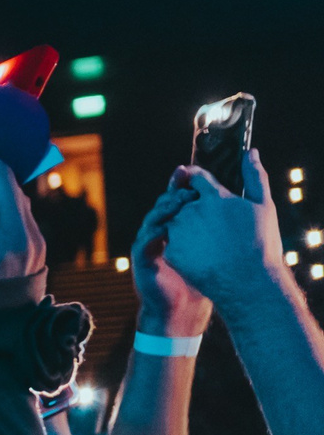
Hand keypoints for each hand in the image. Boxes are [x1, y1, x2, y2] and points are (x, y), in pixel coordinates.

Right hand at [130, 177, 214, 338]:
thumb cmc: (202, 280)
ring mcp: (150, 245)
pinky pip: (144, 240)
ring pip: (153, 218)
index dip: (184, 185)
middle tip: (188, 187)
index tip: (193, 173)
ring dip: (165, 208)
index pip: (180, 199)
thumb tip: (242, 204)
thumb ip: (222, 228)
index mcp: (179, 227)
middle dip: (175, 192)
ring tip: (179, 201)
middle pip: (165, 204)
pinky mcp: (143, 260)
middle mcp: (162, 232)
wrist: (184, 311)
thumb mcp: (216, 249)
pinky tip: (165, 227)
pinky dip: (153, 232)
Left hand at [162, 151, 290, 312]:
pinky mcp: (170, 251)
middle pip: (181, 200)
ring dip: (182, 226)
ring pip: (174, 221)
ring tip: (202, 240)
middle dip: (188, 204)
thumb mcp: (263, 206)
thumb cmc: (260, 243)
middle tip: (204, 221)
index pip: (195, 176)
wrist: (246, 282)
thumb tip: (251, 152)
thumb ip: (255, 177)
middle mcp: (190, 210)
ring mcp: (178, 231)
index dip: (194, 177)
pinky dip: (179, 245)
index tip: (194, 180)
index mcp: (213, 196)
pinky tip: (196, 253)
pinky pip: (169, 242)